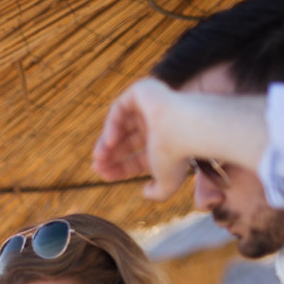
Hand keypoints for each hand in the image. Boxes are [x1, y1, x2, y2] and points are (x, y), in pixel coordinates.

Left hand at [93, 78, 189, 198]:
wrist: (185, 130)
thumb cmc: (176, 155)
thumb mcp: (167, 182)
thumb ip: (158, 192)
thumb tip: (145, 192)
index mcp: (163, 144)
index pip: (136, 157)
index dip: (120, 167)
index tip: (105, 176)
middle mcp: (157, 124)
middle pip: (125, 141)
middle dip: (110, 155)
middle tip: (97, 166)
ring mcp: (150, 106)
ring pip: (120, 124)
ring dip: (106, 142)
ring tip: (99, 157)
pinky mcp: (143, 90)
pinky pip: (120, 108)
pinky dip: (112, 124)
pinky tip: (110, 142)